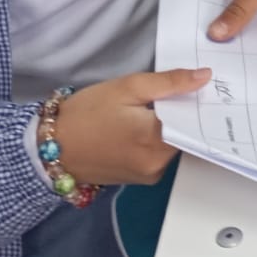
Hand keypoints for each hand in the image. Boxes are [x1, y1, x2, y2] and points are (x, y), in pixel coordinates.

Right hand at [51, 68, 211, 185]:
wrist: (51, 148)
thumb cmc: (87, 113)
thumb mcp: (128, 87)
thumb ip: (170, 82)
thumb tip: (205, 76)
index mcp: (156, 141)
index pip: (194, 119)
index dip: (197, 101)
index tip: (199, 85)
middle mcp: (158, 165)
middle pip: (186, 132)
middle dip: (183, 112)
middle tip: (177, 90)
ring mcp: (149, 175)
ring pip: (173, 144)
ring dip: (170, 125)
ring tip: (159, 105)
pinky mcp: (140, 179)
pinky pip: (159, 154)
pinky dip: (158, 138)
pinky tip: (147, 123)